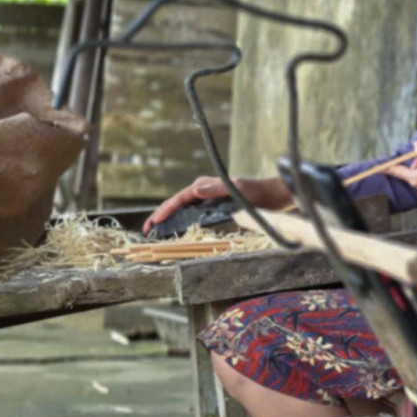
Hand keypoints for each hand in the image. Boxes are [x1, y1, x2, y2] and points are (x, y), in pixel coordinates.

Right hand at [145, 175, 290, 231]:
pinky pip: (191, 213)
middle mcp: (202, 190)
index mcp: (203, 185)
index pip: (179, 199)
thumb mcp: (236, 189)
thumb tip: (194, 190)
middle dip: (160, 215)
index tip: (154, 222)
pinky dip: (180, 221)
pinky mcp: (211, 205)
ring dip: (167, 219)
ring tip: (154, 231)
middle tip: (146, 230)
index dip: (165, 210)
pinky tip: (173, 230)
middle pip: (176, 204)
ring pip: (181, 209)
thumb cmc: (255, 191)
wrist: (270, 194)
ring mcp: (205, 198)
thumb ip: (215, 189)